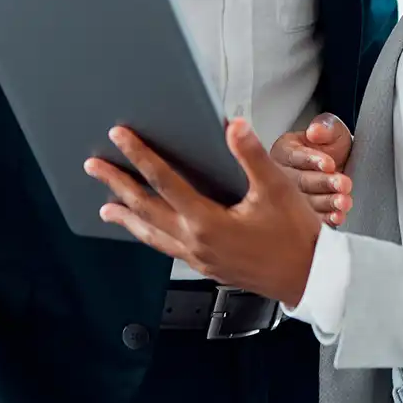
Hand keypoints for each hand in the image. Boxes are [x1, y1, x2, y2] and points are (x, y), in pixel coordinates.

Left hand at [88, 121, 321, 304]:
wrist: (309, 277)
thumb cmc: (295, 236)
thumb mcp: (276, 189)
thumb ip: (251, 155)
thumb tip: (233, 125)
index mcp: (208, 221)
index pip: (163, 181)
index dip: (139, 155)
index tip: (120, 136)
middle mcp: (195, 242)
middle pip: (145, 209)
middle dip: (117, 185)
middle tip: (93, 167)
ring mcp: (198, 258)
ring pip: (152, 234)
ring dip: (127, 217)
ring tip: (106, 207)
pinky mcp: (206, 267)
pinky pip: (167, 248)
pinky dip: (149, 236)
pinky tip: (148, 231)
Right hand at [272, 114, 353, 227]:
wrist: (343, 163)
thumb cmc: (332, 145)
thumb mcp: (333, 130)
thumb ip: (325, 128)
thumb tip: (315, 131)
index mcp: (284, 151)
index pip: (294, 156)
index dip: (311, 160)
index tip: (329, 164)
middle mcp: (282, 176)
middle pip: (299, 181)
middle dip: (323, 183)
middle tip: (342, 183)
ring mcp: (291, 198)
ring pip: (305, 202)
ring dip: (326, 202)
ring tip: (342, 200)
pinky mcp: (302, 215)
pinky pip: (312, 218)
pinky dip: (326, 218)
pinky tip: (337, 216)